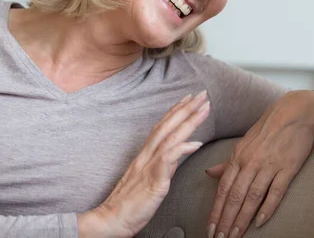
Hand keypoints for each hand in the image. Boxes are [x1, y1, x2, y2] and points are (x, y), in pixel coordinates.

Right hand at [77, 90, 210, 237]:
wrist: (110, 220)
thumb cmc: (128, 203)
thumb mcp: (148, 179)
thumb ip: (162, 164)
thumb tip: (177, 153)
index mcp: (144, 155)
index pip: (161, 126)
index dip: (175, 111)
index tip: (188, 98)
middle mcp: (146, 156)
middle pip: (167, 126)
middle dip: (186, 108)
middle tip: (202, 93)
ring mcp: (148, 167)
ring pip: (170, 137)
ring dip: (188, 120)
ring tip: (203, 108)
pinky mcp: (153, 181)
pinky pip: (167, 161)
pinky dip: (182, 149)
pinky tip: (195, 143)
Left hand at [206, 90, 313, 237]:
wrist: (295, 113)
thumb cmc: (268, 130)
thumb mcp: (244, 143)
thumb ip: (227, 162)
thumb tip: (208, 173)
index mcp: (238, 156)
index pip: (223, 188)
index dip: (216, 210)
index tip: (210, 228)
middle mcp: (251, 161)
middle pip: (235, 196)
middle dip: (226, 220)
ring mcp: (270, 164)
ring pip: (252, 197)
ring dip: (242, 219)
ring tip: (236, 236)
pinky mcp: (288, 167)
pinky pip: (276, 191)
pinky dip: (268, 208)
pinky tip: (260, 222)